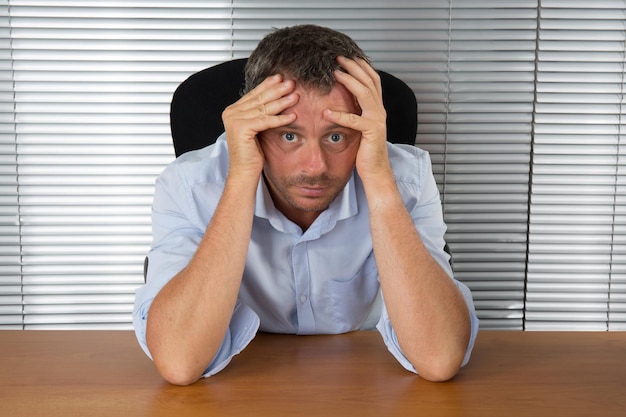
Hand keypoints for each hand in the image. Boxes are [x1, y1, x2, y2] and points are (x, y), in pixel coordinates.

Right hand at [222, 74, 297, 180]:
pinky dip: (280, 118)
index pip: (253, 94)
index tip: (280, 78)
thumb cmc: (251, 153)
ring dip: (282, 102)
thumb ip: (259, 113)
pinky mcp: (242, 129)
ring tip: (296, 96)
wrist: (244, 172)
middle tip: (291, 82)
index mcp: (233, 111)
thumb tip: (275, 97)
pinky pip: (266, 121)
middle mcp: (231, 113)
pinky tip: (293, 116)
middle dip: (277, 90)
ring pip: (264, 108)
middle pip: (259, 98)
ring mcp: (234, 120)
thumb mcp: (256, 128)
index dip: (267, 85)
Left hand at [324, 56, 390, 181]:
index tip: (348, 56)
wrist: (376, 170)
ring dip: (349, 81)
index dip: (362, 66)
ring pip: (364, 94)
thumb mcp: (360, 126)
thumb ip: (356, 112)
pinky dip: (340, 115)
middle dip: (354, 67)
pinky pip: (354, 121)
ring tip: (335, 73)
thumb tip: (343, 101)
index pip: (373, 80)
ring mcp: (377, 120)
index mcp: (378, 108)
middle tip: (339, 58)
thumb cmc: (365, 150)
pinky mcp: (371, 132)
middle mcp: (380, 111)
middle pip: (369, 81)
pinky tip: (327, 112)